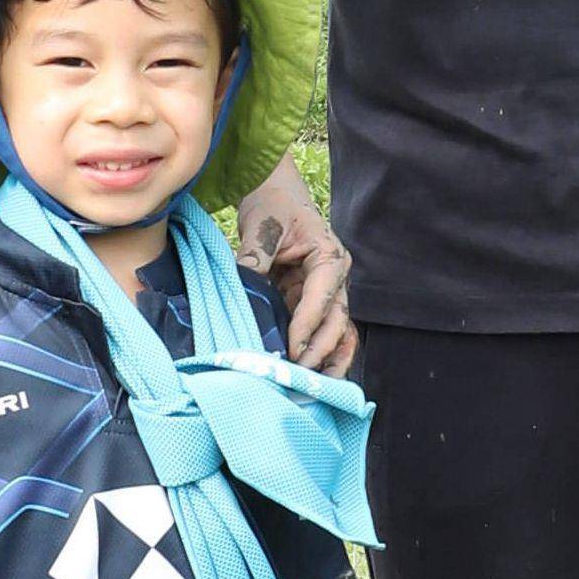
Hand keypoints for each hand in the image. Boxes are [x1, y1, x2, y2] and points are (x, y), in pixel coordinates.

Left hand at [232, 163, 356, 373]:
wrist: (274, 192)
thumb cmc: (273, 204)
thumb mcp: (262, 227)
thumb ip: (255, 259)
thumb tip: (242, 290)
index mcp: (329, 256)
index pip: (322, 298)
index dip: (307, 325)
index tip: (293, 349)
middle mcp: (334, 277)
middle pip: (336, 320)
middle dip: (319, 349)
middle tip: (299, 374)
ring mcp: (327, 291)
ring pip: (336, 331)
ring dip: (329, 358)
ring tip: (317, 386)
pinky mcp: (312, 300)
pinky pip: (323, 330)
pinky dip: (321, 352)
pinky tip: (315, 375)